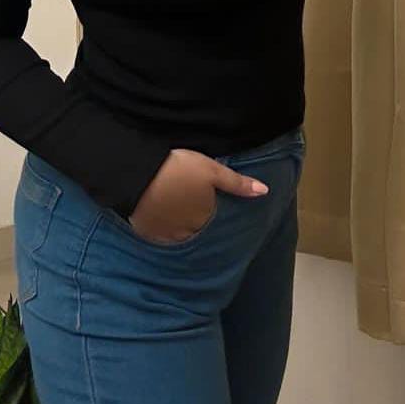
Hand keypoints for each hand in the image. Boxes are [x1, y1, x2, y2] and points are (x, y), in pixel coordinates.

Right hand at [127, 149, 268, 244]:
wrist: (139, 174)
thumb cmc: (177, 168)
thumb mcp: (212, 170)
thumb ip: (237, 183)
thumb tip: (265, 191)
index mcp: (205, 218)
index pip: (211, 217)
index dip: (204, 202)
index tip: (195, 191)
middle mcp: (188, 231)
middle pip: (194, 225)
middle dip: (190, 213)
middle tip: (180, 192)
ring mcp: (166, 234)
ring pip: (176, 230)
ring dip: (174, 219)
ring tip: (166, 199)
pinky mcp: (147, 232)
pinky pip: (156, 232)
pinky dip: (157, 223)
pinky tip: (153, 206)